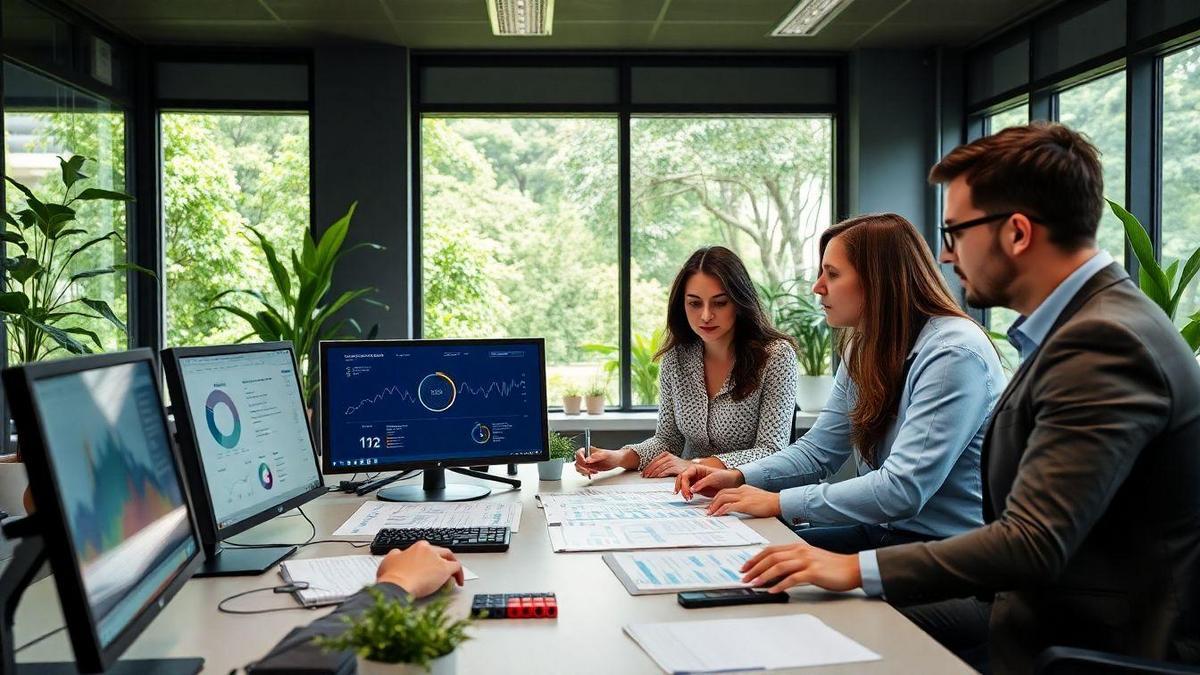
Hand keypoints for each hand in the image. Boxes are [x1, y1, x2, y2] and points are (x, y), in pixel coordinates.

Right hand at [376, 541, 463, 597]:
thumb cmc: (391, 576)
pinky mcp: (444, 569)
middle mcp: (429, 549)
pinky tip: (458, 581)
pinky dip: (459, 574)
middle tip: (443, 570)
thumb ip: (395, 555)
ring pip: (450, 558)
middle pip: (441, 552)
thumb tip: (397, 553)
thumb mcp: (388, 560)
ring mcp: (437, 558)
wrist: (396, 585)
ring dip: (452, 566)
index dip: (431, 558)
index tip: (430, 565)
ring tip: (453, 577)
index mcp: (418, 547)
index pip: (429, 549)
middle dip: (443, 561)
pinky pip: (457, 568)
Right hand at [574, 446, 635, 475]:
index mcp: (589, 450)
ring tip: (593, 472)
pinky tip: (594, 473)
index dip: (580, 458)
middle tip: (589, 470)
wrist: (617, 461)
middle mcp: (587, 456)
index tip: (585, 463)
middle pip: (577, 461)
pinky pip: (583, 472)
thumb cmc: (612, 455)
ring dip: (584, 471)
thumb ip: (596, 456)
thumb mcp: (605, 454)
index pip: (579, 453)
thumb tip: (588, 460)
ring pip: (579, 468)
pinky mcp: (590, 468)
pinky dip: (587, 474)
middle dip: (582, 467)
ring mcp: (588, 463)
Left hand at [641, 452, 691, 477]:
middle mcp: (668, 457)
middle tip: (644, 476)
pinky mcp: (676, 467)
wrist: (693, 469)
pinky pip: (666, 471)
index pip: (654, 461)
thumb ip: (661, 466)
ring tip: (649, 478)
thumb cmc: (680, 468)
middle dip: (649, 471)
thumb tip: (650, 472)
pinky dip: (660, 474)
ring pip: (659, 467)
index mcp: (666, 455)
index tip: (643, 473)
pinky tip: (657, 477)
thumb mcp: (669, 465)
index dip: (647, 467)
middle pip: (655, 464)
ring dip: (653, 473)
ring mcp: (672, 461)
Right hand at [674, 464, 743, 500]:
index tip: (688, 491)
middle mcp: (693, 474)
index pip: (685, 475)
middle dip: (681, 488)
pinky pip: (688, 491)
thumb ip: (702, 483)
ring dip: (683, 492)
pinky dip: (686, 494)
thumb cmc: (723, 476)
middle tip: (686, 496)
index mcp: (696, 468)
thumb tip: (692, 489)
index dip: (684, 483)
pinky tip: (690, 498)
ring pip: (683, 485)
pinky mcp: (697, 489)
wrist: (731, 483)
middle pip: (681, 480)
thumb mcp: (713, 478)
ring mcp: (694, 482)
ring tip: (688, 498)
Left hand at [706, 485, 781, 517]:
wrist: (778, 502)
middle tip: (708, 510)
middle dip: (712, 502)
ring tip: (710, 513)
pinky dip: (721, 510)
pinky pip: (729, 506)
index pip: (726, 491)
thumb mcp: (754, 498)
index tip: (712, 505)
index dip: (717, 498)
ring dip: (714, 506)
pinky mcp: (745, 504)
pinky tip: (718, 515)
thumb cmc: (769, 503)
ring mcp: (743, 497)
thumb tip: (738, 507)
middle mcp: (741, 490)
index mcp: (743, 488)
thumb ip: (745, 500)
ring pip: (723, 498)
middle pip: (721, 493)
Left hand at [740, 541, 861, 593]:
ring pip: (778, 566)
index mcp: (797, 547)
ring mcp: (806, 561)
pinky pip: (792, 579)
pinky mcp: (813, 573)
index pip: (770, 550)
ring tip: (754, 584)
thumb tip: (774, 572)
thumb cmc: (832, 566)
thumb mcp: (809, 559)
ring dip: (763, 576)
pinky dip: (780, 585)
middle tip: (744, 577)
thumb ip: (793, 562)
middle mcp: (800, 551)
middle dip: (754, 568)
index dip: (755, 558)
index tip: (745, 566)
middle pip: (771, 557)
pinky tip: (772, 591)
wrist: (852, 568)